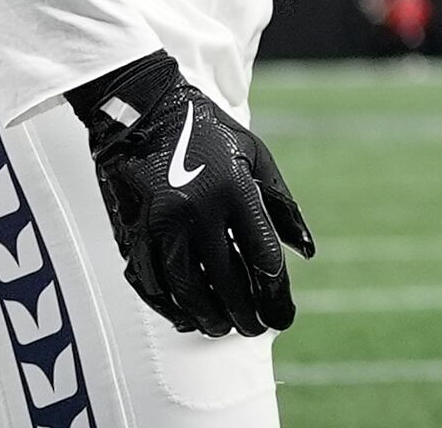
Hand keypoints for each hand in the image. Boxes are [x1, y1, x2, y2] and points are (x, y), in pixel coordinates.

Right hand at [69, 50, 315, 337]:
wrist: (144, 112)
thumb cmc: (211, 132)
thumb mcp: (257, 157)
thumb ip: (282, 207)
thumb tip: (307, 253)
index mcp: (235, 189)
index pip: (262, 257)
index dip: (276, 294)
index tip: (285, 316)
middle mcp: (197, 210)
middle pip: (226, 282)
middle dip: (246, 314)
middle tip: (258, 330)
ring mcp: (162, 224)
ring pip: (187, 290)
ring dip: (208, 317)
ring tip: (224, 328)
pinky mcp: (134, 231)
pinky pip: (154, 283)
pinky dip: (172, 307)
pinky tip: (188, 317)